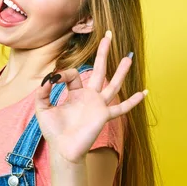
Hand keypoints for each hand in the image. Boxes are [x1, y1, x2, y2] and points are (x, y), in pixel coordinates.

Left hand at [34, 31, 146, 164]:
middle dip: (103, 53)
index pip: (74, 74)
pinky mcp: (104, 115)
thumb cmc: (53, 131)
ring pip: (113, 84)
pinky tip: (144, 92)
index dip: (63, 74)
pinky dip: (133, 101)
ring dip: (121, 71)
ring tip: (129, 57)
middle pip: (99, 70)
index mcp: (75, 94)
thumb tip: (48, 78)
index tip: (53, 80)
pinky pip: (121, 108)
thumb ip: (42, 92)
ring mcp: (98, 105)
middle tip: (108, 35)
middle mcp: (89, 97)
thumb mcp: (42, 108)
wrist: (62, 150)